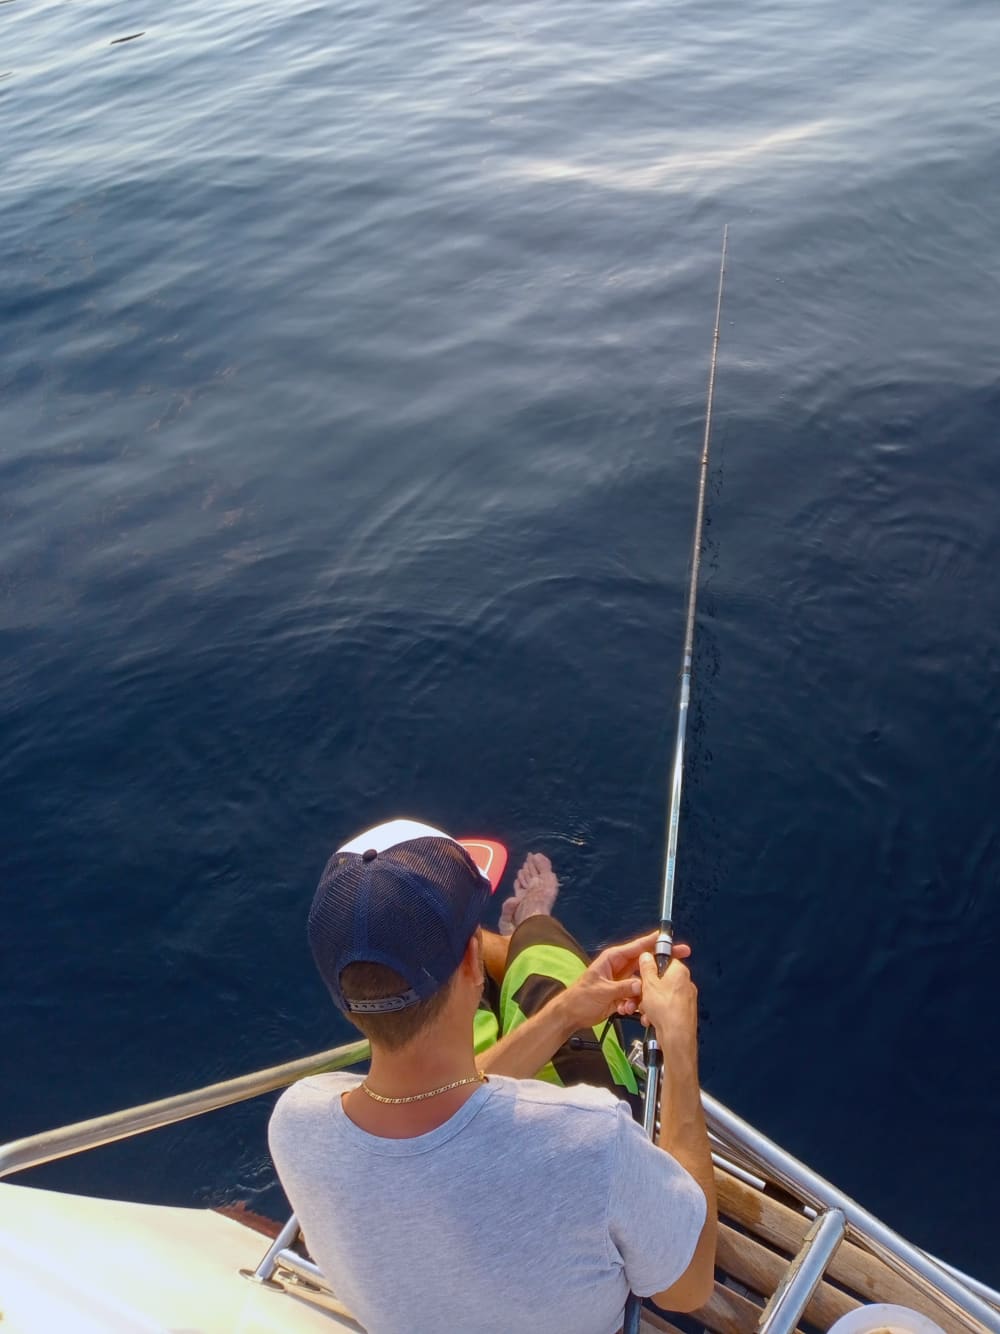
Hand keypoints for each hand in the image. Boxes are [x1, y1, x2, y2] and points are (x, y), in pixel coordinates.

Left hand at [563, 931, 691, 1031]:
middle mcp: (619, 967)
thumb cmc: (580, 997)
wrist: (572, 1014)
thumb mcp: (602, 991)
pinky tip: (626, 1010)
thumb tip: (641, 986)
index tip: (668, 937)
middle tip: (681, 954)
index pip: (637, 946)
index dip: (654, 941)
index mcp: (613, 959)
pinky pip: (638, 995)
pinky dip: (635, 1003)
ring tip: (633, 1003)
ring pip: (643, 981)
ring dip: (643, 993)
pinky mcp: (623, 994)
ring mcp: (622, 980)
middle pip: (645, 961)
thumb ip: (623, 988)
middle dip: (660, 962)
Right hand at [637, 950, 698, 1046]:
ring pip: (661, 996)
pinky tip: (651, 1019)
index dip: (650, 966)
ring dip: (649, 1003)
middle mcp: (685, 983)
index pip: (665, 960)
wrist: (676, 1038)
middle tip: (641, 995)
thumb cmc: (667, 1011)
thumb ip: (646, 967)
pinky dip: (657, 1012)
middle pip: (660, 980)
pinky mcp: (682, 1013)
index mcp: (679, 971)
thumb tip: (646, 956)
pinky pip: (665, 1008)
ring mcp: (685, 999)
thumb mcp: (649, 984)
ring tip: (646, 1010)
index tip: (642, 972)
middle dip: (647, 989)